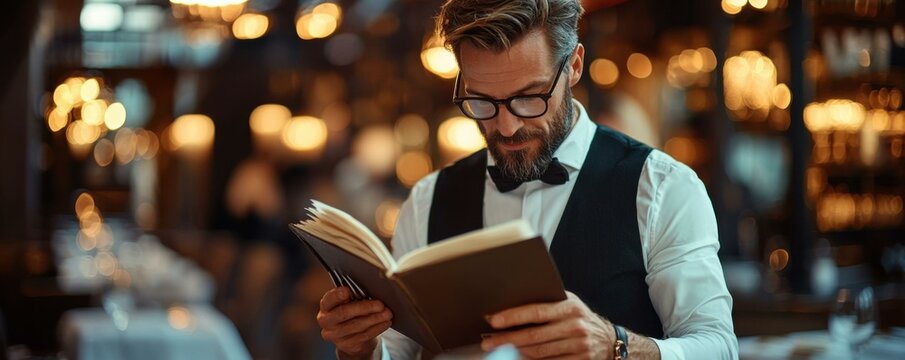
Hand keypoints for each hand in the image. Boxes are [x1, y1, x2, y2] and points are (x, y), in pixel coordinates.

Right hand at [317, 286, 392, 358]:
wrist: (353, 337)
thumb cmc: (352, 313)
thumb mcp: (350, 303)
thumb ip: (354, 296)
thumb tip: (370, 290)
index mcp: (326, 307)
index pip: (328, 300)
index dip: (337, 295)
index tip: (348, 290)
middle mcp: (326, 321)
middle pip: (343, 313)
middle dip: (364, 308)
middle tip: (380, 305)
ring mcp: (335, 335)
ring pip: (356, 325)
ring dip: (374, 318)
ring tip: (387, 313)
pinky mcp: (347, 345)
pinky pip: (364, 335)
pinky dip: (377, 328)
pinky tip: (385, 323)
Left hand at [481, 291, 612, 358]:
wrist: (609, 340)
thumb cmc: (580, 317)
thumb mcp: (569, 304)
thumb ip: (548, 302)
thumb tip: (514, 299)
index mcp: (570, 307)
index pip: (537, 311)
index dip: (513, 316)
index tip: (493, 320)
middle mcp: (575, 326)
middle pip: (534, 336)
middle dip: (507, 339)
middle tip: (488, 341)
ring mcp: (578, 346)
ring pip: (539, 353)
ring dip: (515, 352)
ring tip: (497, 350)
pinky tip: (518, 358)